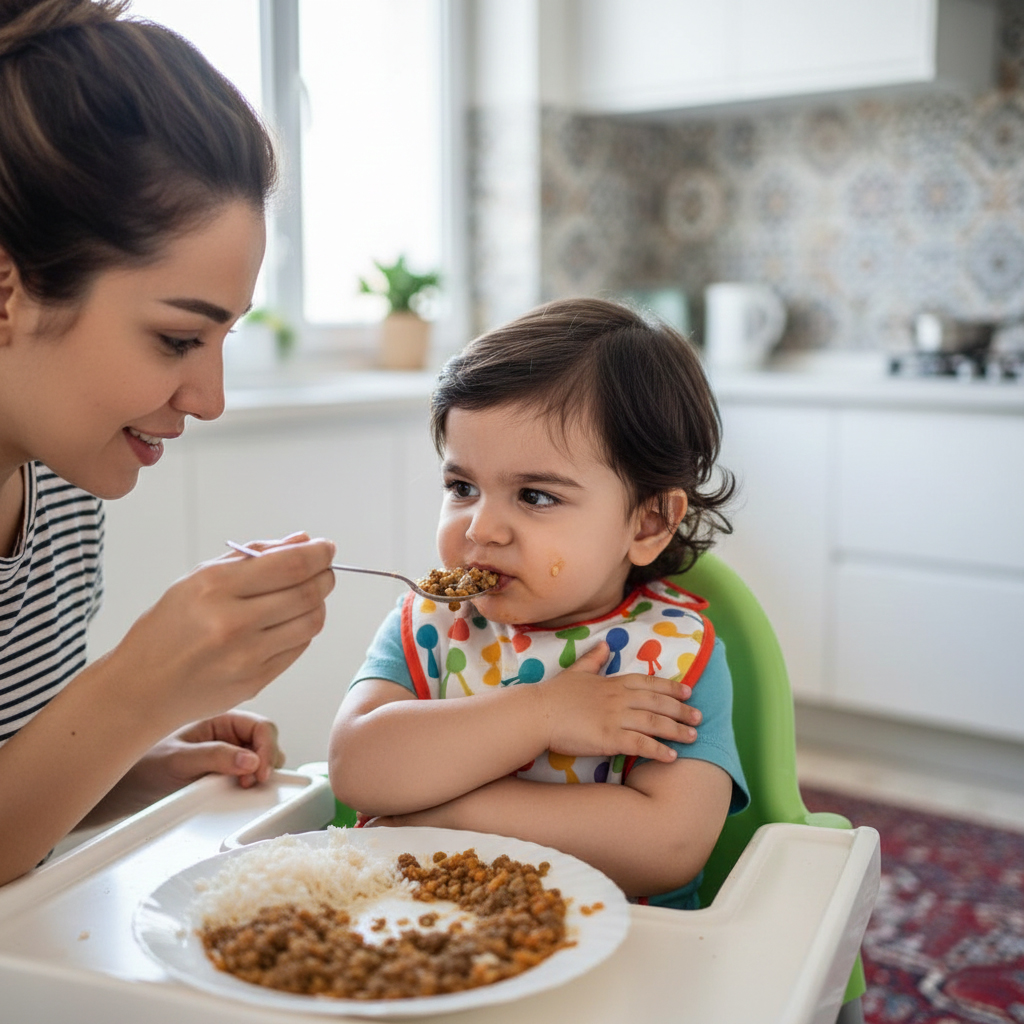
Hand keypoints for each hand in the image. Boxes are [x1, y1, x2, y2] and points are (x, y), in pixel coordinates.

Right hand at [108, 532, 335, 731]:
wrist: (142, 688)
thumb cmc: (167, 628)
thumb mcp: (197, 580)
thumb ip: (252, 556)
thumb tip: (302, 540)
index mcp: (215, 587)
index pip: (290, 565)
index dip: (318, 554)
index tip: (327, 548)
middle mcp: (232, 622)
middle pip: (307, 593)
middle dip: (325, 577)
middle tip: (324, 570)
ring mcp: (247, 656)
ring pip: (310, 622)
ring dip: (318, 604)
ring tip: (308, 595)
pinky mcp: (256, 681)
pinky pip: (298, 648)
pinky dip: (303, 629)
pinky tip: (290, 621)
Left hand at [129, 711, 285, 800]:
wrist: (128, 786)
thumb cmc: (146, 763)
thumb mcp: (180, 759)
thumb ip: (215, 757)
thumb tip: (250, 761)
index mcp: (221, 719)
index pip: (261, 727)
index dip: (266, 749)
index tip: (260, 772)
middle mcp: (229, 734)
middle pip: (266, 742)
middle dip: (265, 762)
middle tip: (251, 782)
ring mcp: (229, 754)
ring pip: (261, 760)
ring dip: (259, 774)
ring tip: (242, 787)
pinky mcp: (226, 773)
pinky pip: (249, 776)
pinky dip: (251, 785)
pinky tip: (239, 792)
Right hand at [536, 642, 701, 763]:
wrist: (538, 713)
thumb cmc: (555, 694)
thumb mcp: (577, 671)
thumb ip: (594, 659)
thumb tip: (605, 644)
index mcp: (613, 683)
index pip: (649, 683)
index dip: (671, 688)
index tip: (688, 692)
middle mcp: (619, 698)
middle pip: (658, 703)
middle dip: (681, 711)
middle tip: (699, 717)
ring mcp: (615, 718)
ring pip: (655, 723)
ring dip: (676, 730)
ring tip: (693, 737)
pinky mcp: (609, 738)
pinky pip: (640, 744)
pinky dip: (658, 750)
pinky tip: (671, 756)